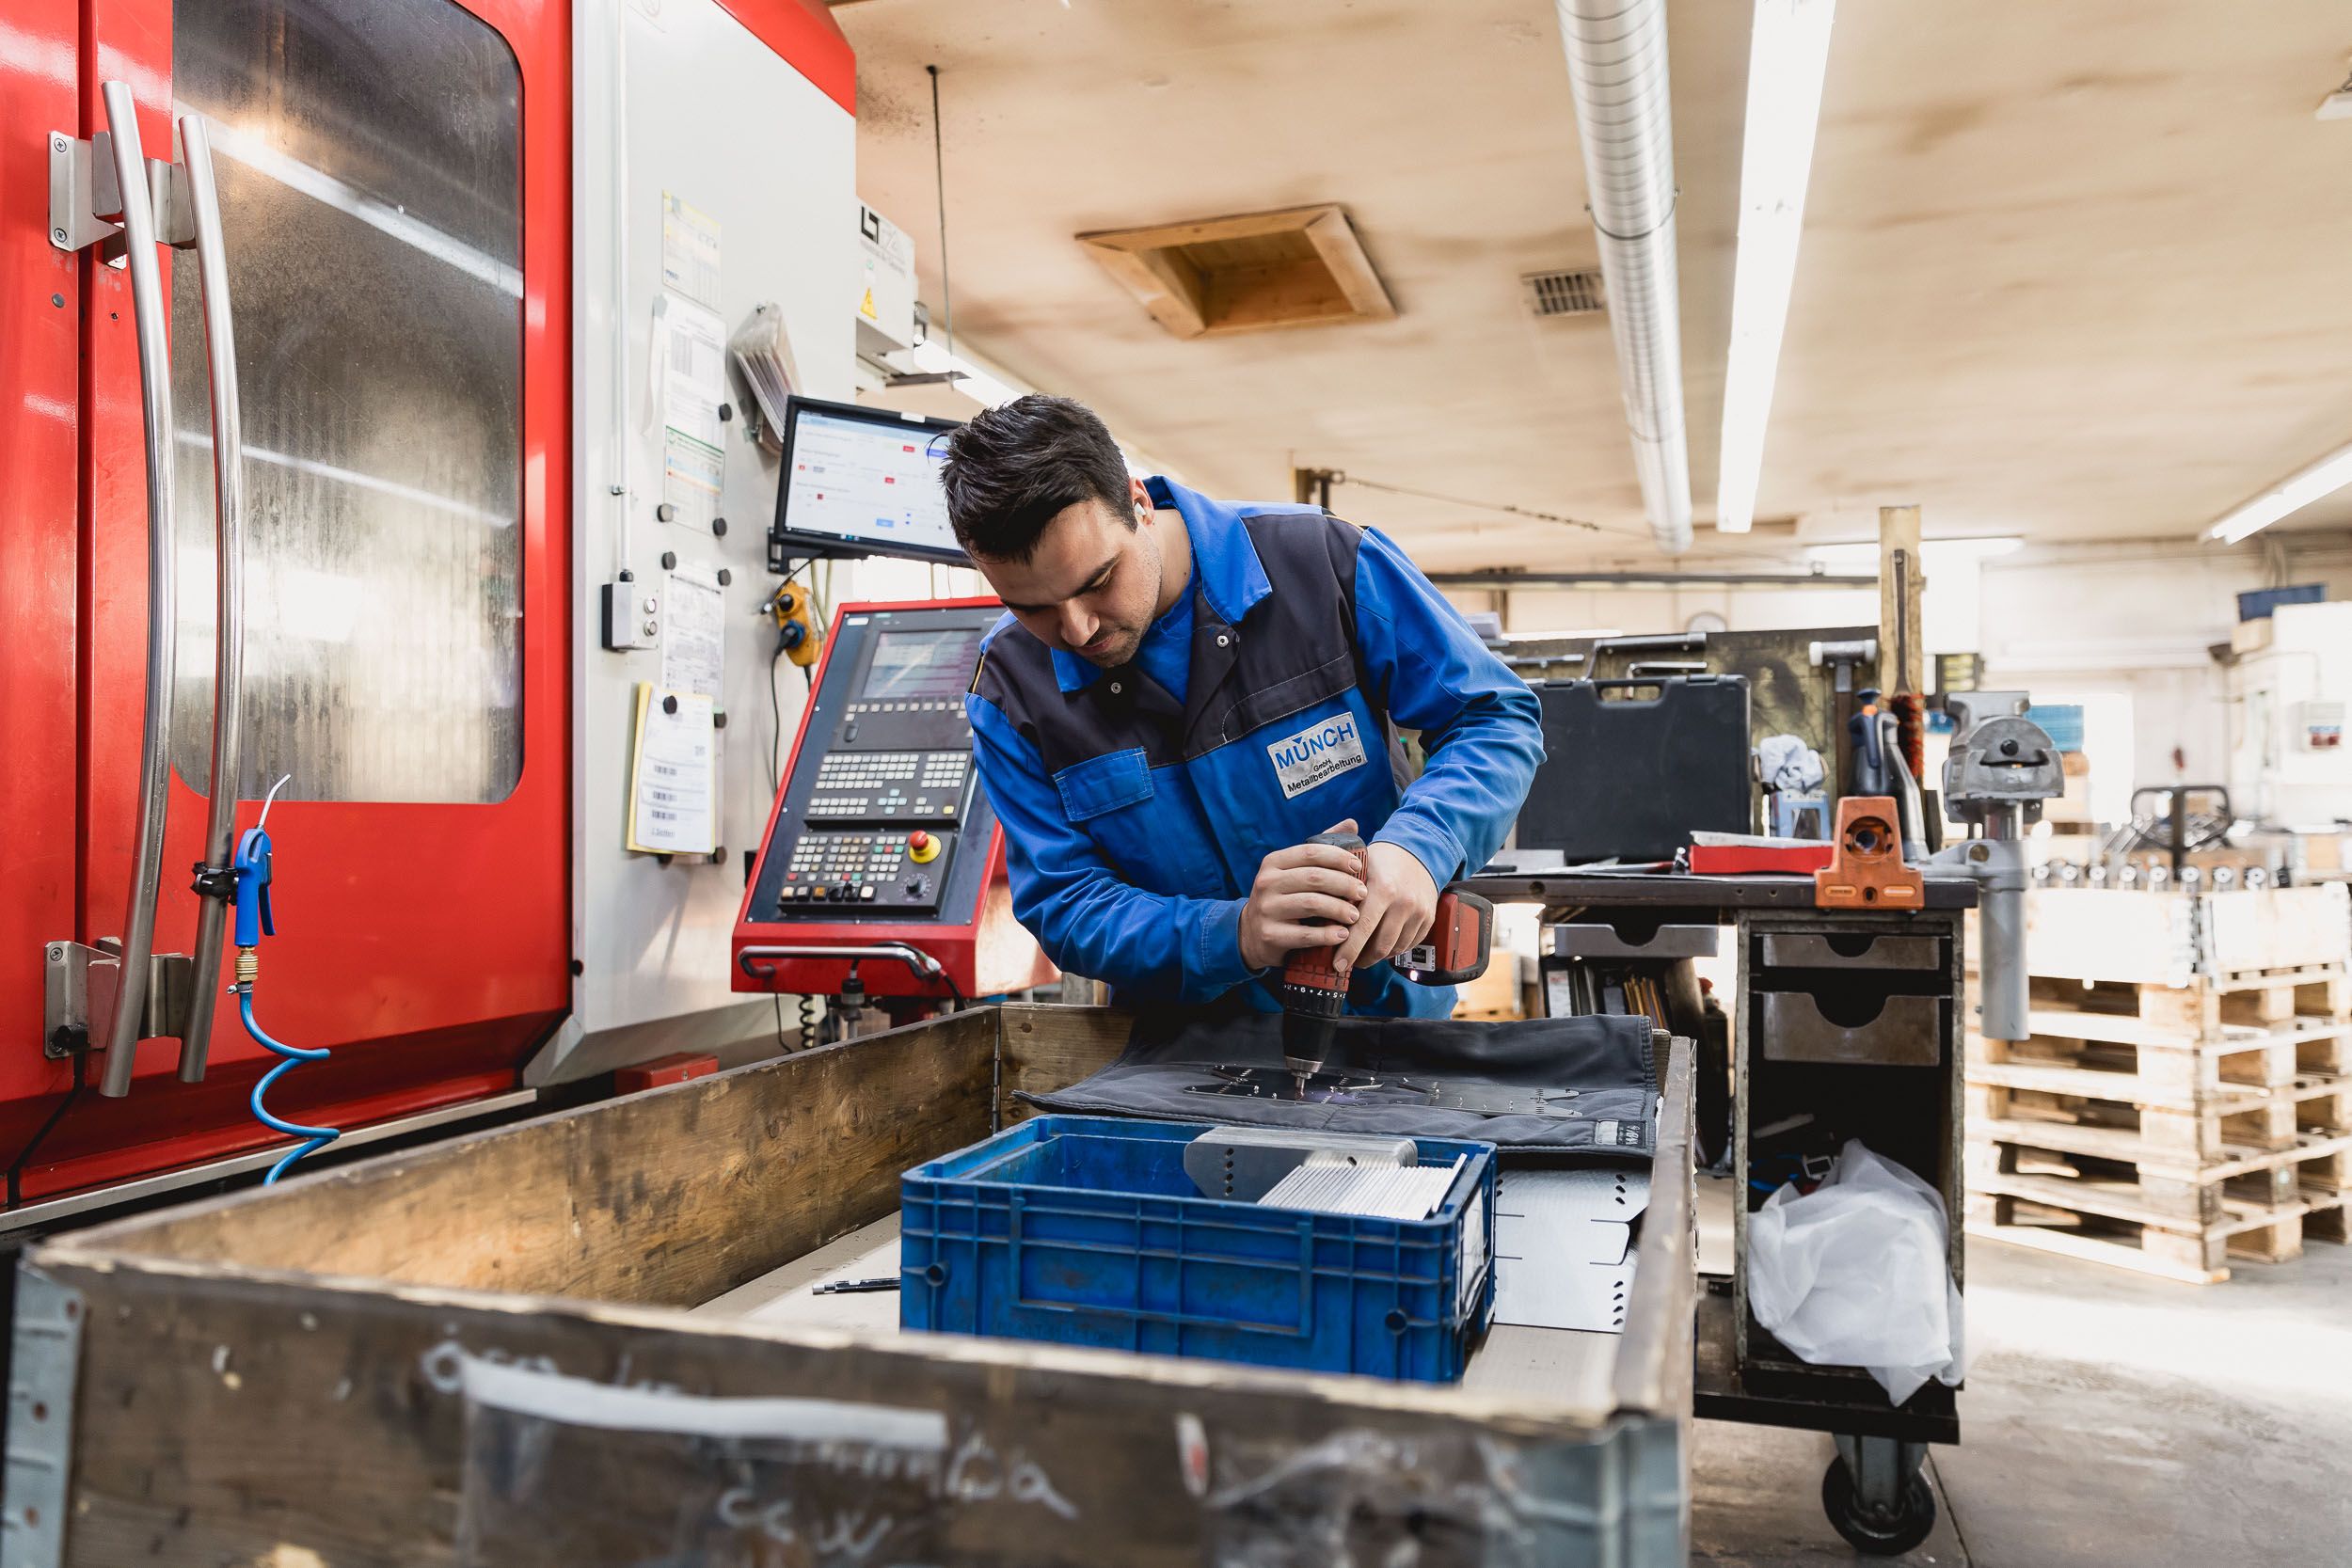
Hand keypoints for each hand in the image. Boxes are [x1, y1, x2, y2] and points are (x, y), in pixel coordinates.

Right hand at [1237, 820, 1368, 970]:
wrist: (1252, 934)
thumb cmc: (1284, 896)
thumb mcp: (1295, 870)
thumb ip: (1322, 847)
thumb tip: (1352, 823)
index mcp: (1273, 862)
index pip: (1311, 852)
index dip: (1338, 857)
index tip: (1359, 866)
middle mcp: (1266, 882)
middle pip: (1314, 878)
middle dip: (1344, 884)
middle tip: (1362, 893)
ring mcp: (1266, 909)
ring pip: (1312, 904)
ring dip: (1339, 909)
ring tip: (1355, 915)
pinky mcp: (1269, 935)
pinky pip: (1305, 935)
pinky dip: (1328, 935)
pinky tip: (1343, 935)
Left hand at [1331, 841, 1437, 977]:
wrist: (1419, 851)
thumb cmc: (1382, 860)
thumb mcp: (1360, 868)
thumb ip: (1343, 891)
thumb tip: (1321, 920)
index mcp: (1383, 889)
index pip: (1362, 928)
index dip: (1349, 950)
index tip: (1337, 965)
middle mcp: (1404, 902)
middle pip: (1380, 945)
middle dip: (1361, 959)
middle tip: (1347, 963)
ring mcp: (1419, 912)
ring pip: (1395, 948)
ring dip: (1376, 957)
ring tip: (1362, 956)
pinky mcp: (1429, 919)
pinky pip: (1409, 945)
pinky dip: (1393, 950)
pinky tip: (1380, 947)